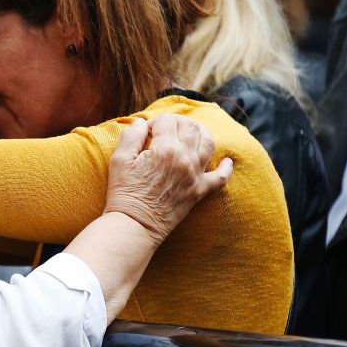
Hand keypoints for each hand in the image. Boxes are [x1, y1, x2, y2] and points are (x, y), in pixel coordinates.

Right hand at [104, 115, 232, 242]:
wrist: (135, 225)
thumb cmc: (124, 192)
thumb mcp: (119, 160)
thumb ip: (131, 136)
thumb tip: (141, 122)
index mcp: (165, 149)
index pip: (167, 121)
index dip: (155, 122)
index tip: (147, 132)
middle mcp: (184, 158)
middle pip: (190, 127)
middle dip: (178, 122)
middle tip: (166, 129)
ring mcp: (195, 175)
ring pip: (209, 143)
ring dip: (202, 132)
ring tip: (191, 133)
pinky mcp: (200, 191)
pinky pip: (221, 177)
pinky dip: (226, 167)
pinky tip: (227, 161)